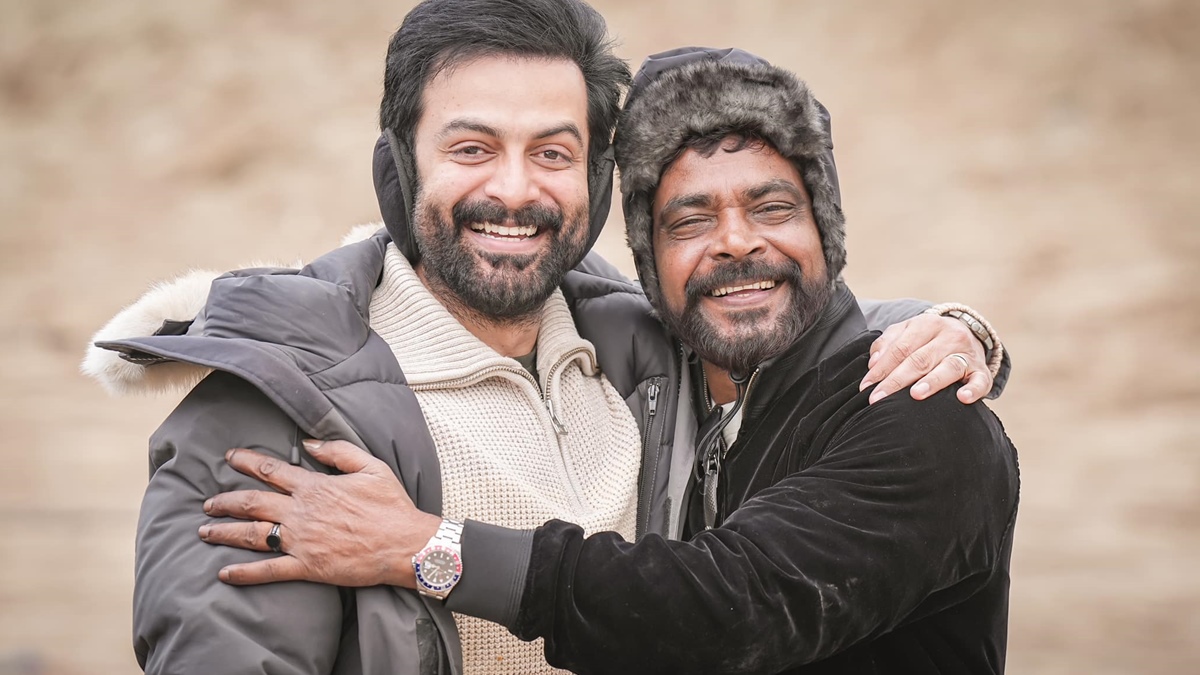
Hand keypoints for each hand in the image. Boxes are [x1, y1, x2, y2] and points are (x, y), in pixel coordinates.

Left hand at [198, 439, 440, 587]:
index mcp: (316, 487)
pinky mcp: (307, 566)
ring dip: (225, 533)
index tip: (230, 457)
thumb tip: (309, 443)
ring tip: (205, 532)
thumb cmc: (392, 505)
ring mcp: (302, 541)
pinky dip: (244, 573)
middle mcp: (302, 512)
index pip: (272, 470)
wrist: (405, 544)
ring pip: (252, 534)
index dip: (247, 462)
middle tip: (207, 503)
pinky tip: (225, 574)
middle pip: (252, 503)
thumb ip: (338, 451)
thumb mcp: (371, 466)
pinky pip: (269, 570)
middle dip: (224, 502)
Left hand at [860, 314, 991, 404]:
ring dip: (932, 382)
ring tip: (915, 394)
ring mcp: (967, 353)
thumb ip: (887, 344)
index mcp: (927, 324)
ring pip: (949, 367)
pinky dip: (973, 390)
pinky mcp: (982, 371)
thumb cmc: (928, 339)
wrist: (968, 334)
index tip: (866, 386)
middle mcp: (949, 336)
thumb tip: (873, 363)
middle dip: (897, 380)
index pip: (900, 348)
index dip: (882, 368)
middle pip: (920, 359)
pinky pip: (981, 381)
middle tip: (878, 398)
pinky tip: (962, 398)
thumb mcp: (907, 332)